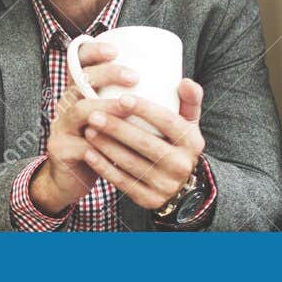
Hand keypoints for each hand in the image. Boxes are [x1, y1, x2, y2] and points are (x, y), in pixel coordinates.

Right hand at [31, 40, 138, 213]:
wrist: (70, 179)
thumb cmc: (105, 145)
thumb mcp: (119, 121)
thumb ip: (149, 104)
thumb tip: (187, 83)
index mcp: (80, 91)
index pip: (79, 62)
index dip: (92, 52)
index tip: (115, 50)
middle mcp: (66, 104)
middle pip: (79, 81)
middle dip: (106, 74)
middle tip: (134, 77)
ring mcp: (61, 126)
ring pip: (78, 110)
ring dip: (104, 107)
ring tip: (126, 106)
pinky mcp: (60, 150)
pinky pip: (78, 145)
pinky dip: (97, 145)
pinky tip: (113, 145)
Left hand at [82, 79, 204, 210]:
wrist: (181, 188)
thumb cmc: (177, 144)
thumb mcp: (189, 123)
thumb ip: (189, 100)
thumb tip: (185, 81)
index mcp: (193, 142)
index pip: (168, 122)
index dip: (144, 109)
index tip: (120, 98)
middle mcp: (182, 165)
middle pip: (145, 143)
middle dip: (116, 128)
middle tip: (93, 113)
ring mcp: (166, 185)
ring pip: (130, 163)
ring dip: (106, 145)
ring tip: (88, 129)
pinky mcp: (149, 200)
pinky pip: (123, 182)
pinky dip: (104, 167)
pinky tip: (89, 153)